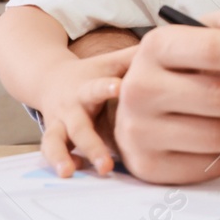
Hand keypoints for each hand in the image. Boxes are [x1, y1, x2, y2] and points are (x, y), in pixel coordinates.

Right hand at [36, 50, 129, 178]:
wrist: (49, 78)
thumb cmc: (93, 74)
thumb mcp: (111, 63)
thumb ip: (135, 59)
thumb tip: (170, 47)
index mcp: (87, 88)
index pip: (96, 88)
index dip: (106, 88)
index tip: (118, 89)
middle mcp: (71, 108)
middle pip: (79, 127)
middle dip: (92, 145)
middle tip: (107, 164)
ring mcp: (58, 124)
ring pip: (55, 142)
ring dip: (62, 157)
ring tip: (69, 172)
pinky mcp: (53, 137)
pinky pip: (52, 152)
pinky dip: (61, 161)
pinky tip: (74, 172)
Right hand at [112, 2, 219, 184]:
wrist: (144, 98)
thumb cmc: (186, 61)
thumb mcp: (208, 27)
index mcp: (155, 47)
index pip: (213, 50)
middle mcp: (140, 89)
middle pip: (219, 97)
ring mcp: (141, 132)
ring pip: (218, 136)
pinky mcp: (152, 167)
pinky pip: (211, 166)